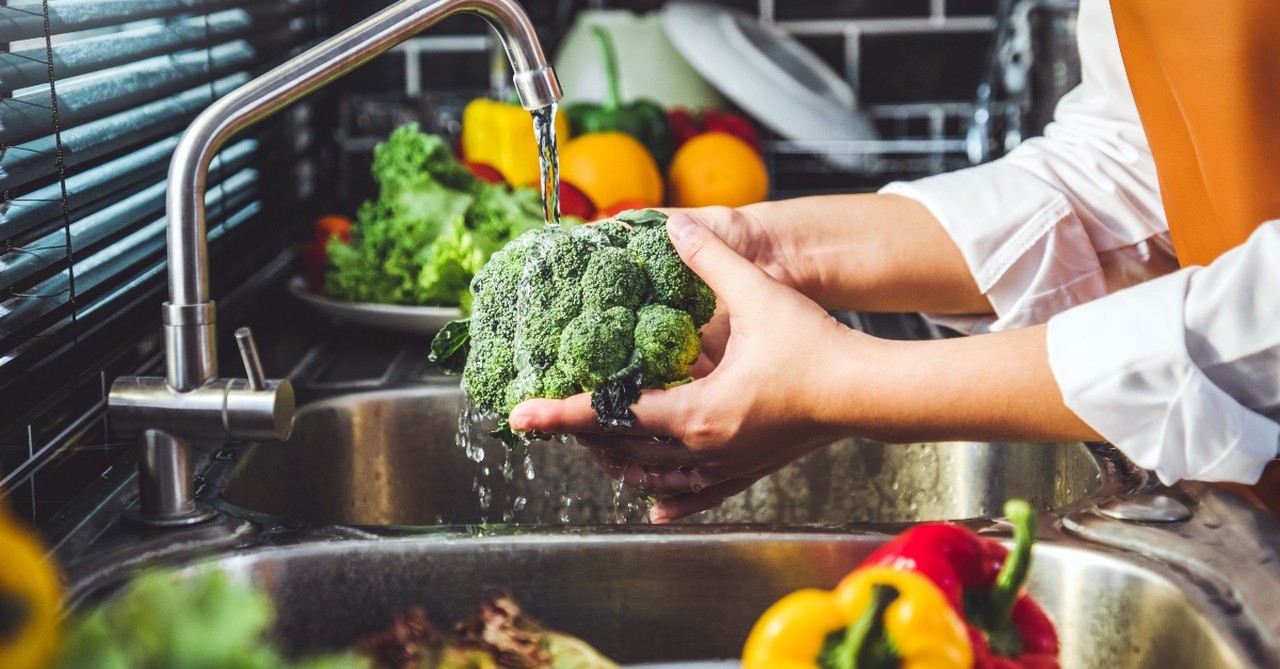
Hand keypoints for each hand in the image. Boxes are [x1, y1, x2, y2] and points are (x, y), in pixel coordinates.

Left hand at [510, 212, 879, 521]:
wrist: (868, 394)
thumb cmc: (817, 350)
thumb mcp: (756, 297)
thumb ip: (710, 261)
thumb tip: (675, 226)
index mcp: (695, 413)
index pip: (610, 413)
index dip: (560, 414)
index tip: (521, 417)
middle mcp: (702, 448)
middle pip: (623, 450)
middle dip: (585, 435)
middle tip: (555, 417)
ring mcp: (724, 465)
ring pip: (654, 477)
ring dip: (620, 463)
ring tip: (596, 449)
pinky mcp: (747, 470)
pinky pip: (699, 494)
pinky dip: (671, 498)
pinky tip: (657, 507)